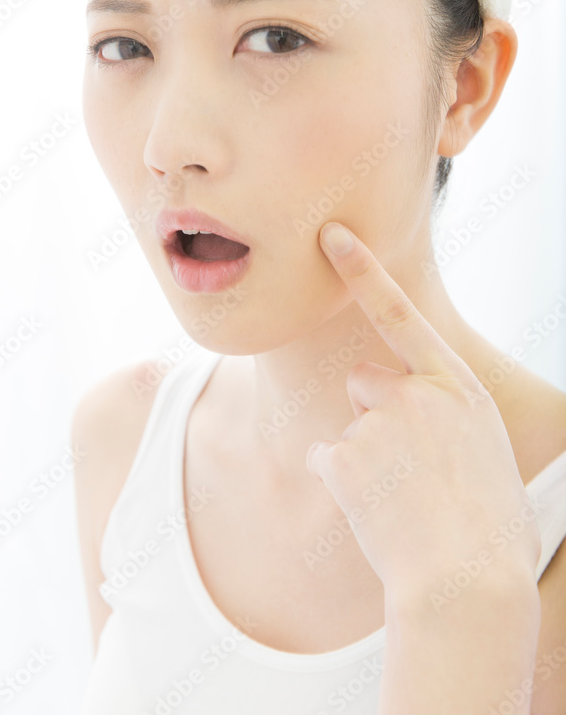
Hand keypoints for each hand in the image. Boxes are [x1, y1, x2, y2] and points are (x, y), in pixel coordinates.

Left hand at [305, 222, 540, 604]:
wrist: (470, 583)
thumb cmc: (489, 527)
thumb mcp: (485, 451)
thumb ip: (447, 417)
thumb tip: (414, 414)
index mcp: (457, 387)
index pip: (400, 314)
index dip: (362, 270)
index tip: (331, 235)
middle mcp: (415, 392)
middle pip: (364, 380)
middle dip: (373, 411)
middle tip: (405, 464)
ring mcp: (378, 422)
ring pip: (349, 425)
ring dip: (362, 454)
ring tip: (400, 496)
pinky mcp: (346, 457)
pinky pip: (329, 462)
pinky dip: (343, 485)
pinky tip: (376, 512)